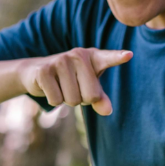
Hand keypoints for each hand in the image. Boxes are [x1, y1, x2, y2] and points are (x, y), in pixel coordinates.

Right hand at [18, 48, 132, 115]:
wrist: (36, 72)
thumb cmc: (69, 80)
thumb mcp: (87, 87)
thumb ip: (100, 98)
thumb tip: (107, 111)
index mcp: (93, 57)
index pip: (108, 58)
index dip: (118, 57)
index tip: (129, 55)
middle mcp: (78, 55)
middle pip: (91, 96)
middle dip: (81, 99)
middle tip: (72, 87)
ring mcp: (60, 61)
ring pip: (73, 99)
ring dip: (66, 100)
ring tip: (60, 86)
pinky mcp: (44, 71)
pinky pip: (56, 100)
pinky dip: (53, 100)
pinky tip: (49, 88)